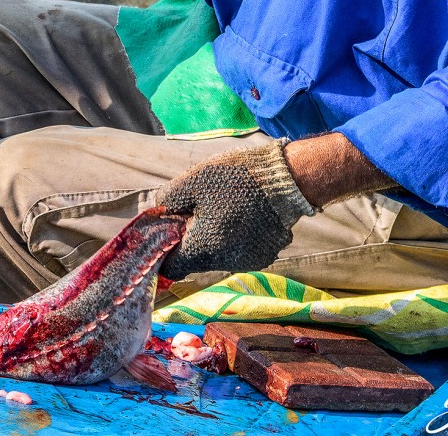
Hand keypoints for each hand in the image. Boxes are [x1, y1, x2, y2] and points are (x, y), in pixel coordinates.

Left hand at [155, 138, 317, 278]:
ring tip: (224, 207)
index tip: (170, 229)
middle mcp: (223, 263)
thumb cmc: (234, 179)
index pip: (171, 267)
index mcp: (201, 249)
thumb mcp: (191, 181)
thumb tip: (161, 213)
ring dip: (214, 237)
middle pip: (195, 260)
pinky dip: (235, 237)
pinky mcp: (264, 255)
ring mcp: (247, 262)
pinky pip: (240, 251)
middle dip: (191, 238)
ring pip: (218, 255)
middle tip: (198, 210)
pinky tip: (243, 214)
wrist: (286, 181)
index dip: (165, 249)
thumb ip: (167, 200)